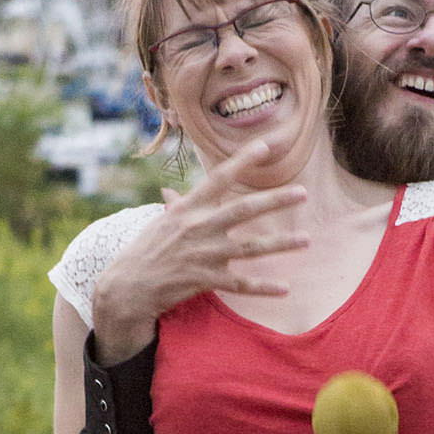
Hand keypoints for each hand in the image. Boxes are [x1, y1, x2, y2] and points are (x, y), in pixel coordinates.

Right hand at [90, 141, 308, 360]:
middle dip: (275, 200)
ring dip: (280, 244)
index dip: (243, 161)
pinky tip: (285, 287)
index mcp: (188, 208)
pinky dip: (263, 287)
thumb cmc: (146, 250)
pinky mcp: (204, 280)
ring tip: (306, 240)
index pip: (219, 179)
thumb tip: (172, 194)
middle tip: (302, 192)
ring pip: (250, 247)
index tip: (266, 146)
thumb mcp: (160, 222)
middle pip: (243, 210)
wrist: (128, 286)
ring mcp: (203, 254)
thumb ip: (176, 207)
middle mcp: (198, 227)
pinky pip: (240, 283)